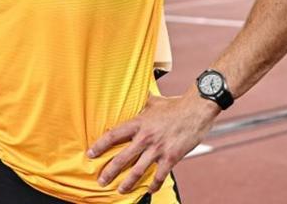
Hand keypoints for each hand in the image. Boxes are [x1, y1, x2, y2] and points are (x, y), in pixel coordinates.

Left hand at [88, 93, 218, 194]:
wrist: (196, 110)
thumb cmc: (174, 105)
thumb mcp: (152, 101)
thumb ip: (140, 103)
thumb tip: (130, 95)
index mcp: (138, 123)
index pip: (113, 135)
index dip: (100, 145)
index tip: (90, 154)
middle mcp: (145, 137)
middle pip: (122, 157)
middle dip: (110, 171)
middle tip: (101, 180)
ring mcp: (158, 148)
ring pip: (138, 170)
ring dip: (128, 182)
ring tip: (119, 190)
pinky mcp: (172, 157)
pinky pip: (160, 175)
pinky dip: (154, 185)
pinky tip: (149, 190)